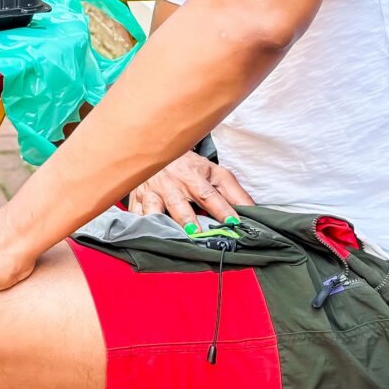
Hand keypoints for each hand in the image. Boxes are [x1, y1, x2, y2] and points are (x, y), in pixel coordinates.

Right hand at [127, 150, 252, 225]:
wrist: (157, 149)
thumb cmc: (189, 166)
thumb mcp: (215, 173)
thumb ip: (234, 192)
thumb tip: (253, 210)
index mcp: (192, 177)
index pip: (209, 195)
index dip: (222, 210)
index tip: (233, 224)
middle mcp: (171, 184)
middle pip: (179, 206)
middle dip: (188, 221)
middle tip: (198, 235)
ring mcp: (151, 192)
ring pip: (154, 211)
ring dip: (161, 225)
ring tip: (169, 238)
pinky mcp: (135, 200)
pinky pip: (136, 216)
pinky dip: (140, 227)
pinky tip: (146, 236)